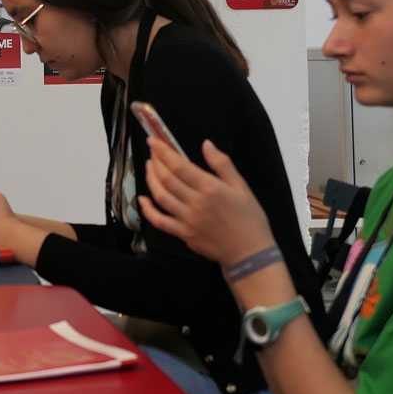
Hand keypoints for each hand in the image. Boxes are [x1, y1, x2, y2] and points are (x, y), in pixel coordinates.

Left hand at [138, 137, 273, 267]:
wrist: (249, 252)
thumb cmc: (249, 218)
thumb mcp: (242, 187)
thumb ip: (222, 164)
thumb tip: (206, 144)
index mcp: (210, 188)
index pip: (179, 166)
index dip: (163, 152)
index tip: (154, 141)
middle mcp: (195, 203)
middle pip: (166, 179)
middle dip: (155, 162)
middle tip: (152, 151)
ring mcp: (187, 220)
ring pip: (160, 197)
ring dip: (151, 180)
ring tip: (149, 168)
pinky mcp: (183, 234)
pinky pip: (159, 221)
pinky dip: (147, 210)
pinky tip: (142, 200)